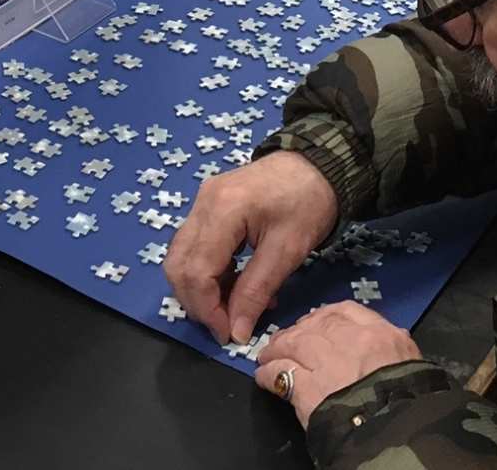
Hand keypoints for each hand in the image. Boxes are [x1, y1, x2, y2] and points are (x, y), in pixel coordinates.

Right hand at [165, 151, 337, 344]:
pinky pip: (195, 246)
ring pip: (181, 257)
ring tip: (234, 306)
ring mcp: (201, 202)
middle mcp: (202, 204)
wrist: (317, 163)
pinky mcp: (207, 205)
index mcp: (222, 210)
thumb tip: (235, 333)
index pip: (196, 271)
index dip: (207, 309)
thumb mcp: (287, 251)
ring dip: (201, 289)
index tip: (228, 334)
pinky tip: (235, 283)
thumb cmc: (308, 202)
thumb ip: (256, 292)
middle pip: (178, 265)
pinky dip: (208, 272)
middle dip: (197, 303)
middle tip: (227, 325)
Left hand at [254, 302, 422, 429]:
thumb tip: (387, 339)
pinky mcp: (307, 388)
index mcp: (378, 332)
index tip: (315, 322)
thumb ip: (393, 345)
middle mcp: (348, 340)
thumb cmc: (410, 397)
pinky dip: (268, 374)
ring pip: (292, 344)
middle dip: (297, 332)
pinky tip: (263, 377)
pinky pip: (279, 374)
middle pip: (314, 326)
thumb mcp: (410, 361)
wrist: (398, 429)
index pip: (345, 311)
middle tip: (285, 339)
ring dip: (276, 350)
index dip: (324, 316)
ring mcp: (325, 361)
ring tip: (267, 357)